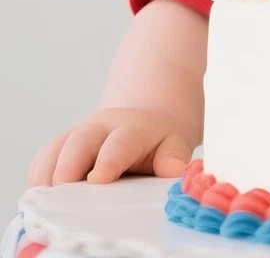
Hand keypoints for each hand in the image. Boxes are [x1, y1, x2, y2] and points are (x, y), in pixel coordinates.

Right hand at [27, 108, 191, 186]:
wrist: (140, 124)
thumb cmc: (156, 142)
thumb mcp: (173, 144)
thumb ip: (173, 157)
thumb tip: (173, 171)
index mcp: (132, 129)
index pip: (120, 141)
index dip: (109, 159)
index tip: (99, 179)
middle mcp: (99, 129)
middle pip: (79, 141)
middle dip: (69, 166)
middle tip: (63, 192)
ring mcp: (75, 137)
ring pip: (54, 151)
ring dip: (47, 177)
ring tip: (45, 204)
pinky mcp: (58, 149)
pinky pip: (41, 161)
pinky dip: (37, 180)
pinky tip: (39, 201)